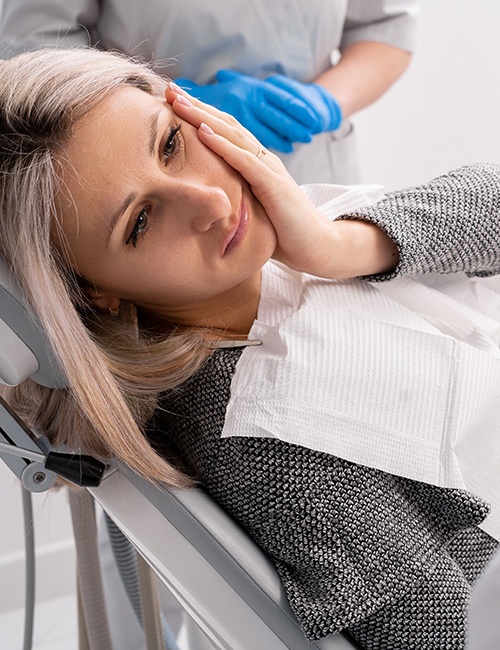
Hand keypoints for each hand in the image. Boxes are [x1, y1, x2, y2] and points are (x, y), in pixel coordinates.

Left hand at [166, 84, 397, 278]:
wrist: (316, 247)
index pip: (226, 132)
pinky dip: (222, 145)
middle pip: (226, 125)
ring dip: (204, 117)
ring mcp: (270, 170)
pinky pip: (244, 161)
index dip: (200, 116)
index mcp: (257, 165)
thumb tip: (205, 202)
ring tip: (179, 102)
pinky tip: (202, 132)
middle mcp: (263, 160)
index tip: (174, 104)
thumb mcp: (251, 211)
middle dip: (197, 106)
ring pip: (233, 135)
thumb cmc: (283, 234)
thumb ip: (233, 198)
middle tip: (170, 90)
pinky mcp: (274, 185)